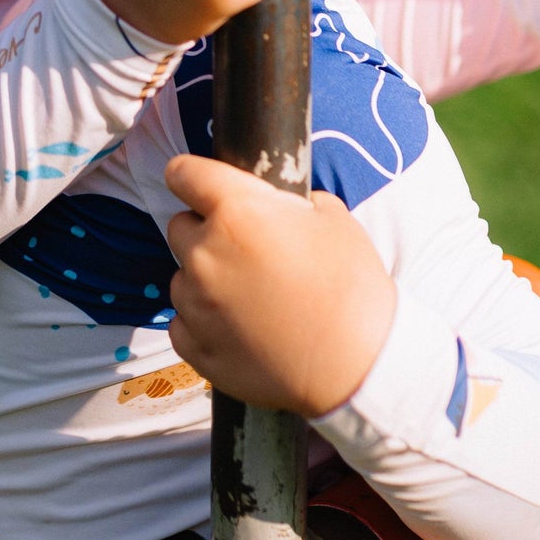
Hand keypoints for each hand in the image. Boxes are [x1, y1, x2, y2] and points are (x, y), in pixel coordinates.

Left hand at [163, 153, 395, 416]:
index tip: (200, 185)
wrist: (359, 366)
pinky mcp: (196, 347)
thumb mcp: (333, 218)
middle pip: (180, 226)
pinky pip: (183, 322)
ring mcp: (196, 304)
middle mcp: (205, 254)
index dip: (192, 177)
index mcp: (236, 212)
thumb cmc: (352, 287)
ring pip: (182, 277)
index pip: (183, 173)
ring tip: (251, 297)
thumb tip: (277, 205)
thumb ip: (290, 202)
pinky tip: (240, 328)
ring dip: (206, 279)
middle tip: (246, 249)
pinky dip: (203, 322)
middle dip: (206, 231)